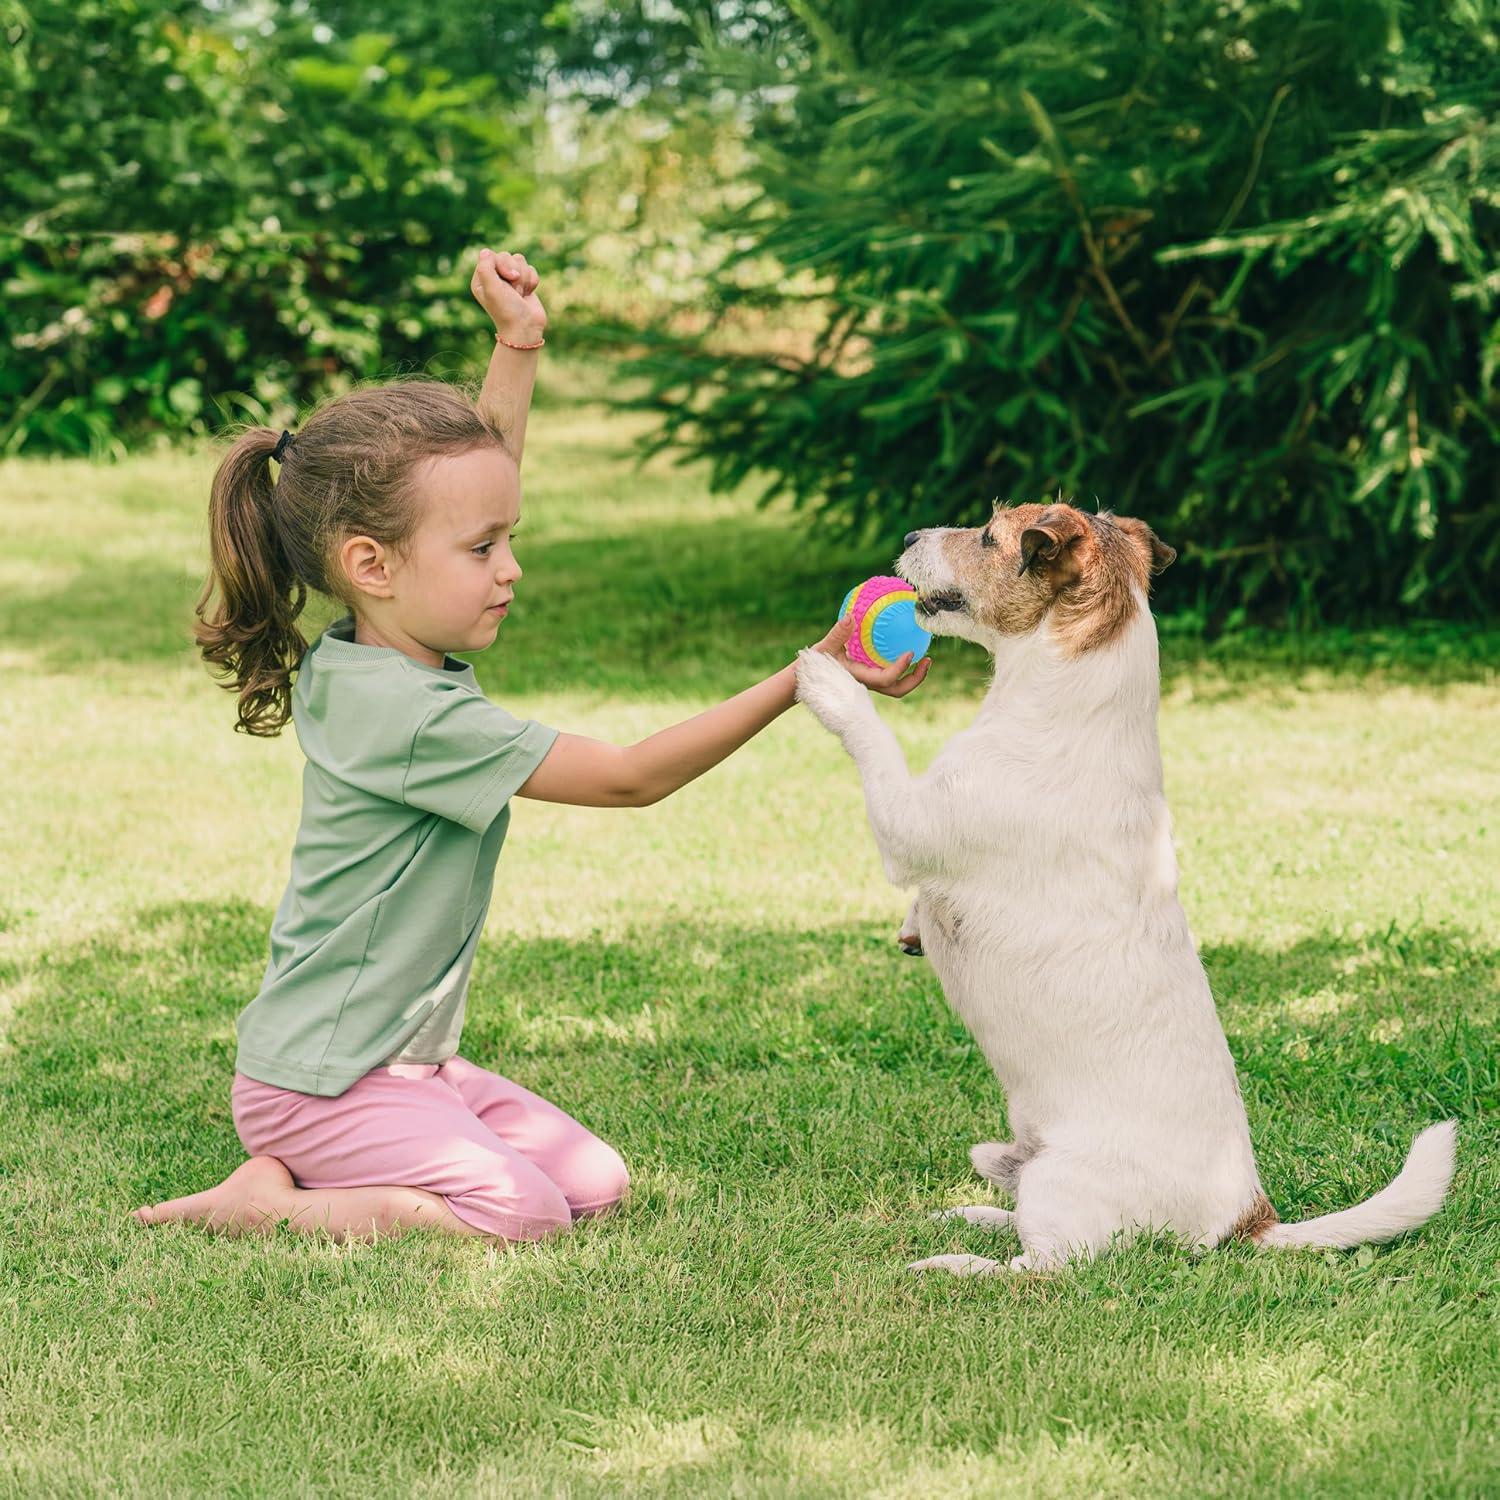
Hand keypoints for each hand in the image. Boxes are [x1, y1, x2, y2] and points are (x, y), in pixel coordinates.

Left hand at [471, 247, 546, 344]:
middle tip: (514, 292)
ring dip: (524, 279)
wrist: (526, 328)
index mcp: (481, 278)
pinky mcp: (524, 282)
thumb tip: (485, 251)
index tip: (507, 280)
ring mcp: (510, 279)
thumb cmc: (507, 311)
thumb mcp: (492, 288)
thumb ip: (485, 267)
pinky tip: (527, 295)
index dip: (502, 264)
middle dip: (515, 273)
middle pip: (506, 256)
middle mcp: (494, 277)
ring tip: (520, 295)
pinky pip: (531, 269)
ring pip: (520, 260)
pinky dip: (532, 282)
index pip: (490, 255)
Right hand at [810, 614, 931, 698]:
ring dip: (913, 674)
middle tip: (928, 660)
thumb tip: (851, 616)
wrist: (805, 679)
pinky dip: (901, 664)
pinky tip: (904, 646)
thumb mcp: (823, 647)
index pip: (886, 680)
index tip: (911, 653)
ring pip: (896, 685)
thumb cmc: (813, 664)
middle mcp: (868, 684)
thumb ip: (838, 634)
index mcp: (860, 680)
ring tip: (924, 656)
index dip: (900, 669)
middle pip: (898, 690)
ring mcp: (870, 682)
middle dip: (916, 678)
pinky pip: (889, 673)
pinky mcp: (870, 677)